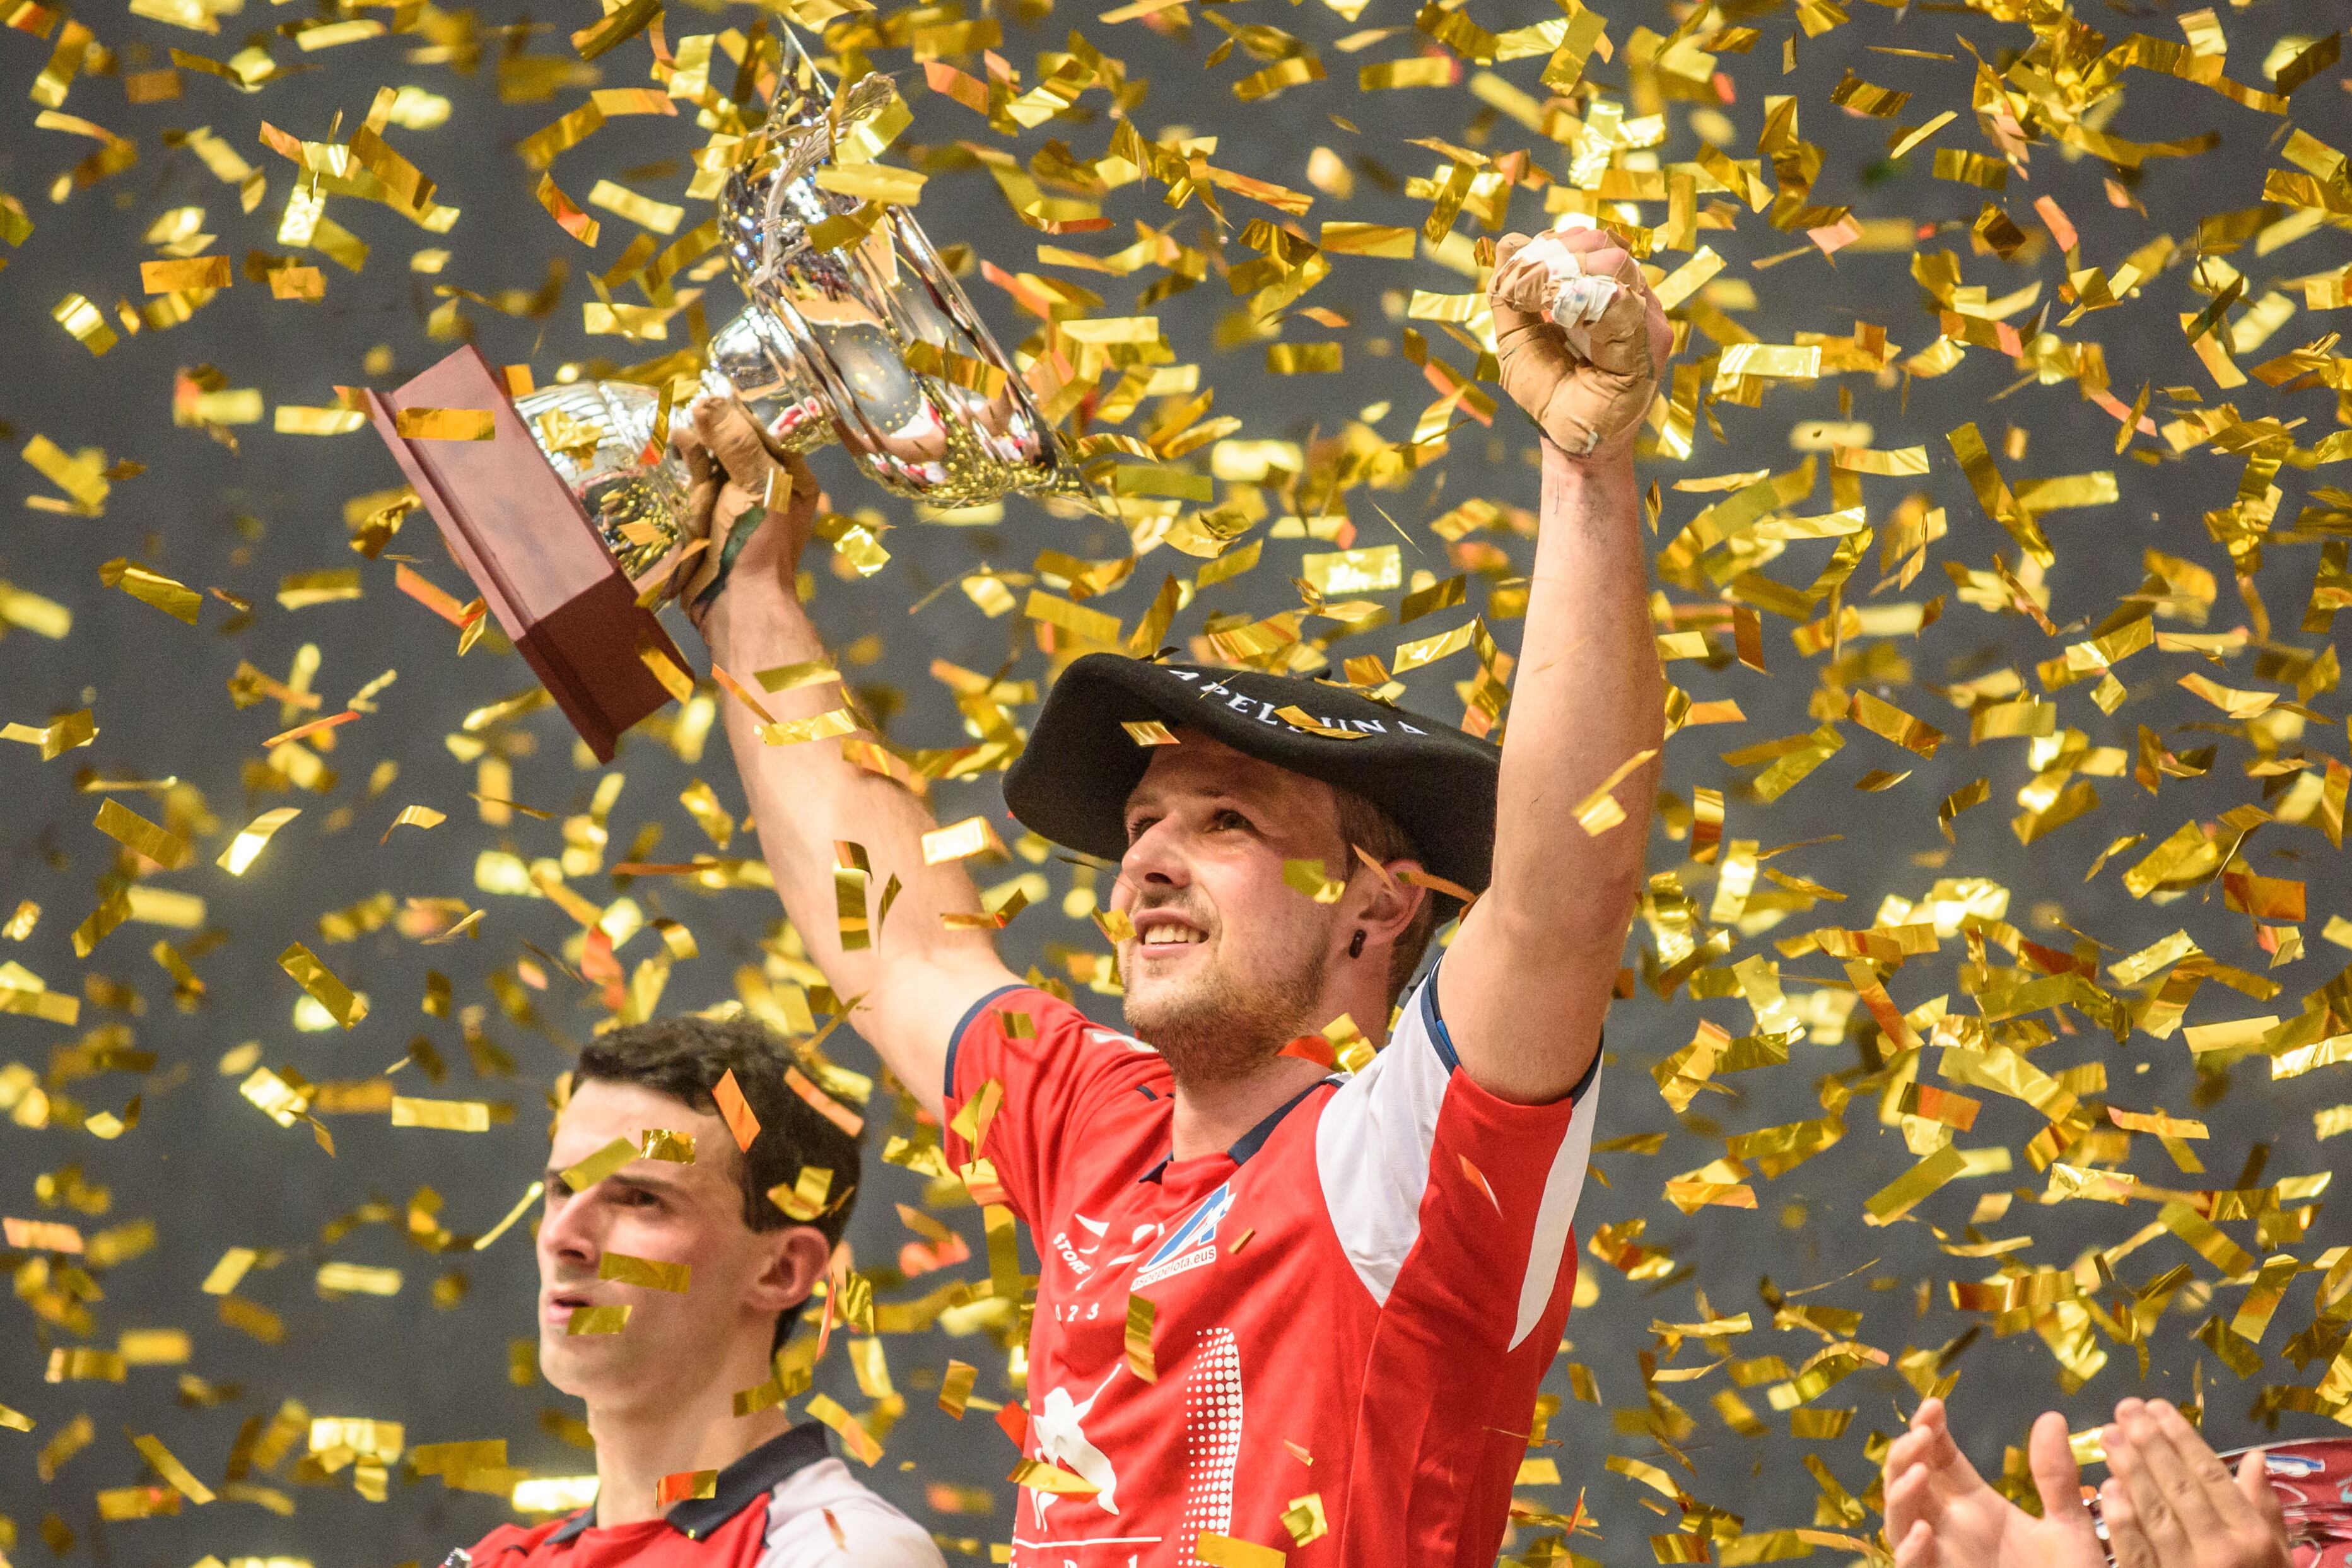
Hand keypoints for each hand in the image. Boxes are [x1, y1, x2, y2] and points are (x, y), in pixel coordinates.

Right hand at [671, 397, 821, 633]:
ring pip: (712, 459)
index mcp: (792, 479)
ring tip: (682, 430)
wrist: (737, 604)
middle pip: (736, 442)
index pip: (766, 431)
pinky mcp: (708, 517)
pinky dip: (685, 466)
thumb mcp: (755, 486)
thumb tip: (709, 402)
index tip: (718, 388)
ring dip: (697, 445)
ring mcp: (735, 503)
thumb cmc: (758, 545)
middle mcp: (766, 488)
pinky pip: (695, 482)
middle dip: (715, 425)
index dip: (741, 410)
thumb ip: (735, 443)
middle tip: (695, 403)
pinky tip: (674, 447)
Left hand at [1487, 226, 1671, 460]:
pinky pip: (1622, 302)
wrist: (1567, 440)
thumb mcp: (1516, 337)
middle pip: (1601, 244)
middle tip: (1520, 282)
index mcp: (1604, 288)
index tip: (1513, 271)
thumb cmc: (1549, 392)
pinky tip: (1559, 317)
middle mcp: (1631, 296)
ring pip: (1614, 264)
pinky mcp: (1652, 342)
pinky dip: (1583, 299)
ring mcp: (1646, 316)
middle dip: (1553, 255)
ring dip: (1564, 273)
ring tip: (1534, 296)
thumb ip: (1510, 293)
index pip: (1584, 240)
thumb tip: (1508, 243)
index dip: (1546, 245)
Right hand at [1884, 1399, 2103, 1567]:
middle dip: (1906, 1452)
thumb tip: (2051, 1416)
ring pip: (1898, 1519)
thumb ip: (2056, 1478)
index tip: (1933, 1407)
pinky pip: (1909, 1566)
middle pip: (1907, 1480)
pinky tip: (1923, 1531)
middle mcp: (1951, 1528)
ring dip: (1900, 1492)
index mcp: (1976, 1507)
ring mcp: (1941, 1556)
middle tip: (1921, 1432)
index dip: (1927, 1429)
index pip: (1937, 1457)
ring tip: (1921, 1471)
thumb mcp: (2068, 1528)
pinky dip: (1908, 1550)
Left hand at [2100, 1399, 2288, 1567]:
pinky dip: (2122, 1520)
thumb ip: (2264, 1507)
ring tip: (2107, 1435)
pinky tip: (2105, 1489)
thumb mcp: (2274, 1553)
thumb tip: (2256, 1457)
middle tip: (2123, 1409)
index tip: (2157, 1407)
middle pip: (2179, 1486)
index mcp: (2250, 1536)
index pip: (2211, 1476)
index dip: (2182, 1438)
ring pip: (2154, 1512)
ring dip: (2129, 1470)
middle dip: (2149, 1443)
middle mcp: (2221, 1550)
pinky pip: (2137, 1553)